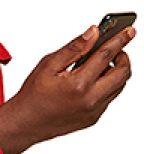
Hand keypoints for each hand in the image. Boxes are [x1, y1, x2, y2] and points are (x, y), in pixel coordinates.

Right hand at [0, 24, 135, 153]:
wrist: (25, 122)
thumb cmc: (33, 95)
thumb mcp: (48, 64)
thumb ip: (74, 47)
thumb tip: (92, 33)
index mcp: (79, 84)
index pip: (106, 55)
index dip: (119, 40)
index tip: (127, 31)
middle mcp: (91, 100)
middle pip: (122, 73)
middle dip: (123, 56)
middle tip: (116, 48)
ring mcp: (94, 111)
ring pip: (119, 86)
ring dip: (117, 71)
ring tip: (104, 62)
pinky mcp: (93, 118)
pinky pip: (109, 98)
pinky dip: (107, 85)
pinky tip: (95, 78)